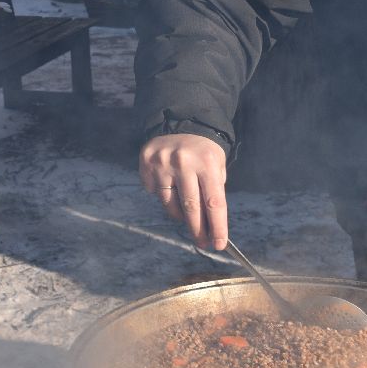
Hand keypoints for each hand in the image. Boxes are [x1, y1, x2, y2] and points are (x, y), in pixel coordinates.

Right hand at [139, 134, 228, 249]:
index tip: (219, 244)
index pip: (214, 202)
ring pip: (171, 205)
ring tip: (187, 210)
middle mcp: (184, 163)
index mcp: (207, 163)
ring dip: (181, 214)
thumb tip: (212, 227)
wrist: (180, 124)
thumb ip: (214, 191)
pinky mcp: (147, 166)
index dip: (217, 226)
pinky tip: (170, 185)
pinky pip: (156, 194)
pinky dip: (165, 196)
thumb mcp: (217, 165)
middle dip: (198, 231)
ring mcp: (163, 164)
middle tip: (203, 244)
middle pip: (191, 208)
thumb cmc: (203, 152)